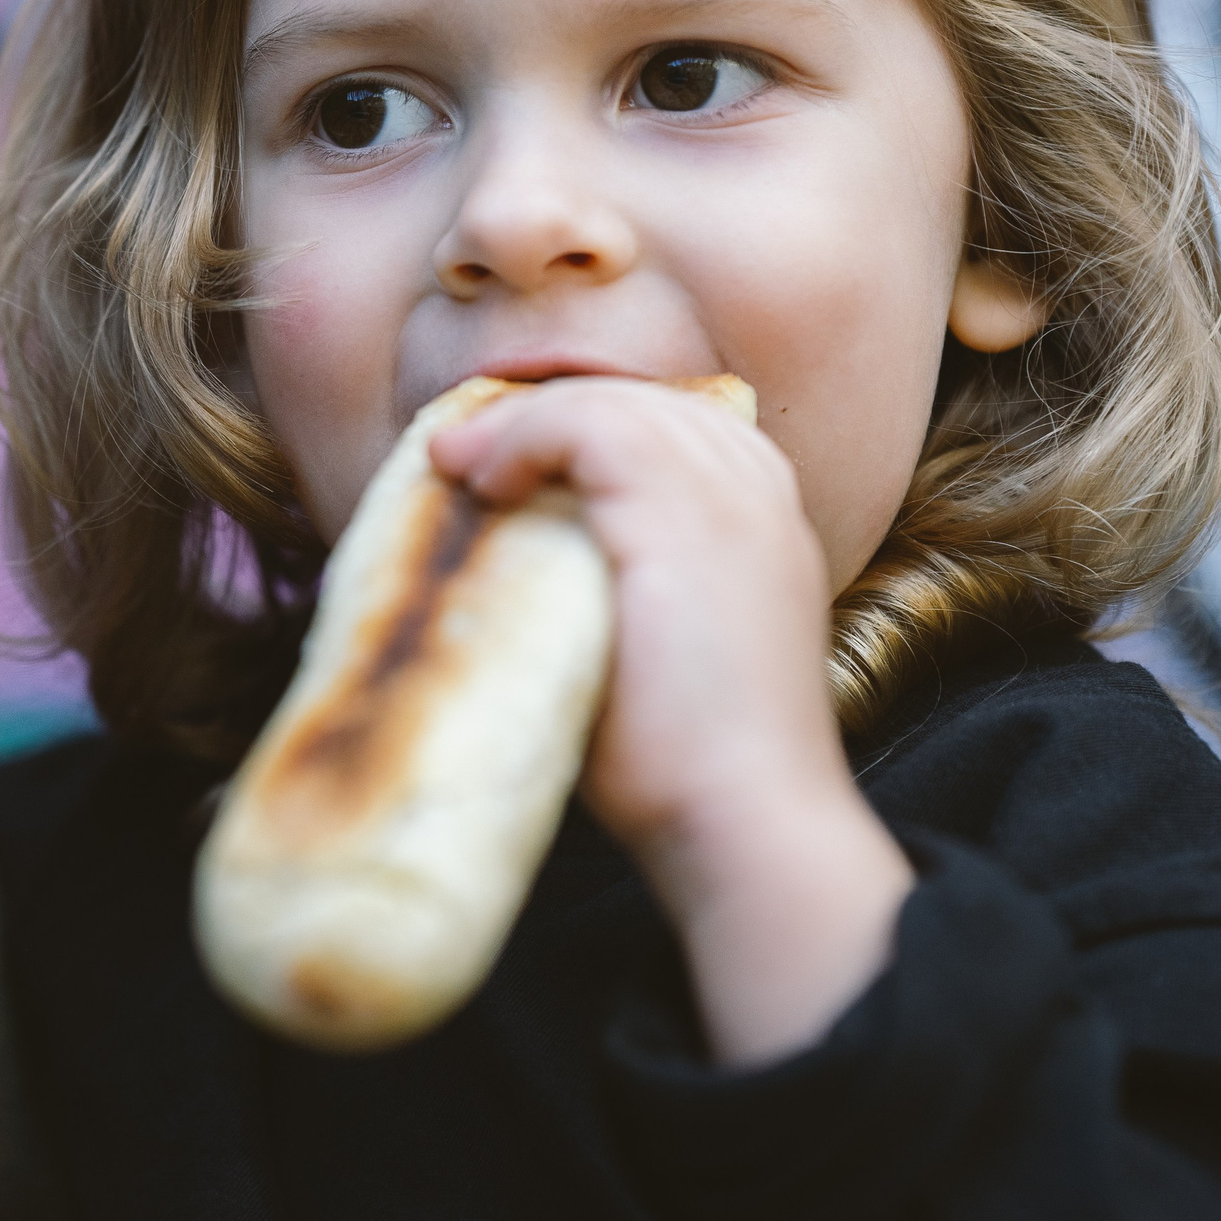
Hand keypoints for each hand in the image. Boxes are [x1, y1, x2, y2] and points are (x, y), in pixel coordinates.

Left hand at [430, 377, 912, 1065]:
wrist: (743, 820)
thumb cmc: (683, 764)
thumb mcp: (644, 642)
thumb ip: (602, 579)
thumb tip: (507, 555)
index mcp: (759, 516)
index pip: (666, 423)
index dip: (577, 428)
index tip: (503, 462)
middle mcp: (756, 488)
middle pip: (639, 400)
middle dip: (541, 415)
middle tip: (464, 454)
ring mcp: (730, 494)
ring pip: (609, 402)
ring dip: (519, 426)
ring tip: (461, 466)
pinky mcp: (686, 513)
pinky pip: (589, 425)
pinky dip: (524, 439)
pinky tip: (487, 483)